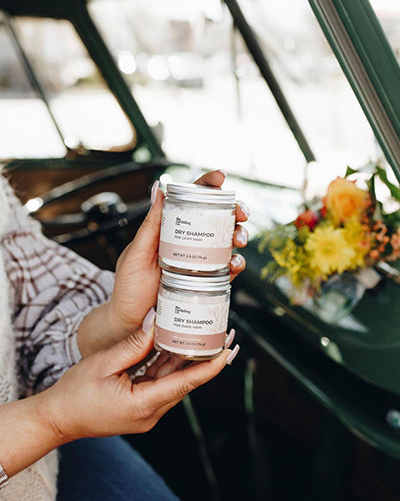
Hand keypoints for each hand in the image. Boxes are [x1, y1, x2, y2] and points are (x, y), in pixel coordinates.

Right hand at [38, 313, 239, 443]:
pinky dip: (169, 367)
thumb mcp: (104, 362)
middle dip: (203, 360)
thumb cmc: (75, 393)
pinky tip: (177, 348)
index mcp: (143, 405)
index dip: (210, 368)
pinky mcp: (141, 409)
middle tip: (223, 336)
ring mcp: (147, 414)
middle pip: (184, 382)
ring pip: (173, 383)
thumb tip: (157, 320)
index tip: (228, 352)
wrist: (57, 419)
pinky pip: (160, 385)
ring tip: (205, 338)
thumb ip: (134, 344)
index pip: (185, 384)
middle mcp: (150, 414)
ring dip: (187, 361)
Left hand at [106, 169, 248, 340]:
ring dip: (240, 235)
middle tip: (241, 213)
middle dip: (236, 210)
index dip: (208, 184)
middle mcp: (188, 241)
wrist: (130, 322)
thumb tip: (159, 188)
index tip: (221, 177)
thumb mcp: (136, 253)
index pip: (192, 198)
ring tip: (239, 240)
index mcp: (170, 228)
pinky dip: (237, 264)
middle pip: (218, 217)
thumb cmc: (128, 286)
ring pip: (228, 241)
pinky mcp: (206, 282)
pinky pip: (227, 270)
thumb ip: (150, 225)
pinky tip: (235, 264)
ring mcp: (199, 261)